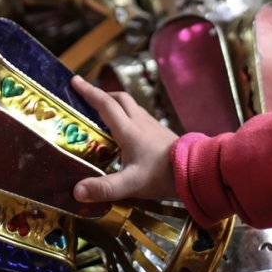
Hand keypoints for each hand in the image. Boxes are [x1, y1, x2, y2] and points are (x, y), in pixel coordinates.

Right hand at [71, 75, 178, 202]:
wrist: (196, 171)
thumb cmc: (162, 176)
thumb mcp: (129, 184)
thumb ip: (103, 188)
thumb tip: (76, 191)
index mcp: (128, 130)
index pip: (105, 104)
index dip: (88, 92)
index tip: (75, 80)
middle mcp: (140, 122)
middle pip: (119, 99)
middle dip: (102, 95)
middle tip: (88, 99)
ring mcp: (153, 126)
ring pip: (131, 107)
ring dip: (116, 104)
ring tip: (104, 114)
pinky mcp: (161, 132)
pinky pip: (140, 117)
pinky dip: (128, 116)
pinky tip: (127, 131)